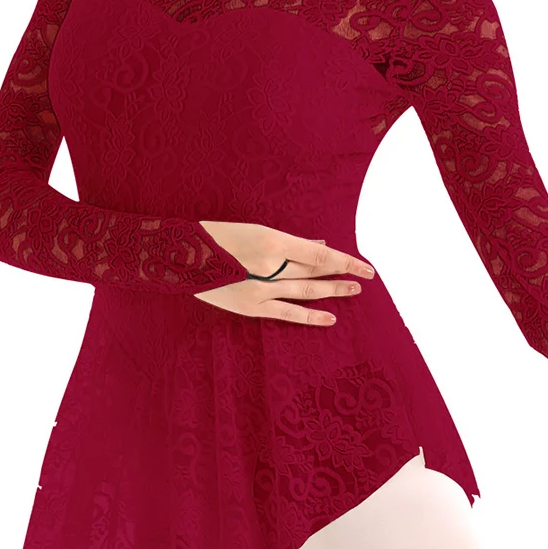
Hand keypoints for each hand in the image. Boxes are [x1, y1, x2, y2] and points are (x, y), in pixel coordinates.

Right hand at [193, 222, 375, 324]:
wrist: (181, 257)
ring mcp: (262, 288)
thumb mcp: (258, 230)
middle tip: (365, 277)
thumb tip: (320, 245)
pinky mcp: (252, 306)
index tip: (366, 266)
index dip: (345, 260)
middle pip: (316, 271)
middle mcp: (271, 265)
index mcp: (272, 241)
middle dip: (342, 274)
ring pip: (307, 290)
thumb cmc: (221, 237)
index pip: (320, 253)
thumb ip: (291, 242)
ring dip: (332, 291)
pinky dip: (310, 316)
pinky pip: (288, 313)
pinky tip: (330, 317)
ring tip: (353, 291)